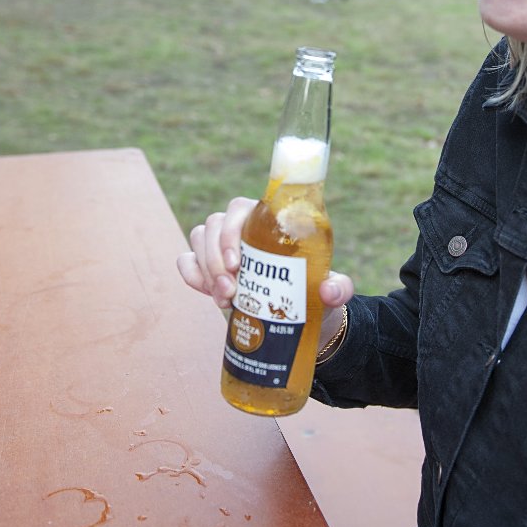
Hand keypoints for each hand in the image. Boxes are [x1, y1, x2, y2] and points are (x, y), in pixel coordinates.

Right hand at [177, 196, 355, 314]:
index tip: (237, 264)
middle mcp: (242, 229)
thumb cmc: (314, 292)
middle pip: (213, 225)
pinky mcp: (209, 268)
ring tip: (225, 299)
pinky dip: (192, 274)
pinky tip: (208, 293)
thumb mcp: (331, 289)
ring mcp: (222, 247)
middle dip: (215, 259)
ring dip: (205, 269)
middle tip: (231, 291)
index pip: (238, 208)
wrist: (298, 317)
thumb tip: (328, 290)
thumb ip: (339, 288)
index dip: (230, 231)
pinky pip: (187, 261)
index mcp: (268, 221)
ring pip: (198, 240)